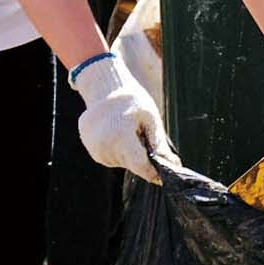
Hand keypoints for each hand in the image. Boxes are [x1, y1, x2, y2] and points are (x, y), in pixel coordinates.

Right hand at [70, 55, 172, 182]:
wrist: (105, 89)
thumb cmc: (133, 102)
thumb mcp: (151, 119)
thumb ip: (159, 145)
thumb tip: (173, 165)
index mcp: (121, 137)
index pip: (140, 166)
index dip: (153, 173)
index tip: (163, 175)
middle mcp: (105, 146)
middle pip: (132, 165)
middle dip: (142, 157)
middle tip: (143, 136)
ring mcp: (95, 149)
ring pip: (121, 162)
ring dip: (129, 152)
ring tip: (127, 129)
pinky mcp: (91, 149)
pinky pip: (111, 157)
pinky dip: (118, 149)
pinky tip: (117, 131)